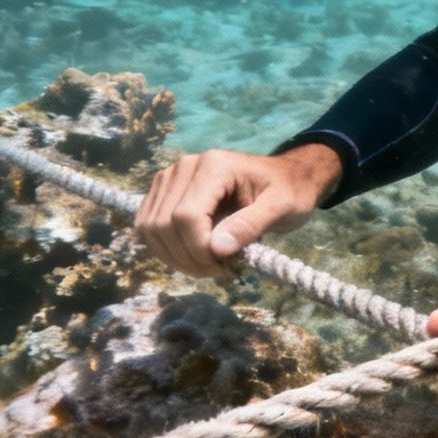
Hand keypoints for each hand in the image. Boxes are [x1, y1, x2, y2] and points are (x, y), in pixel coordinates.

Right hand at [135, 144, 341, 277]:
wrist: (285, 178)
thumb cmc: (289, 190)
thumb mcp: (283, 207)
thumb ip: (251, 225)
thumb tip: (217, 248)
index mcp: (214, 166)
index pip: (186, 216)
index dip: (199, 250)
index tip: (227, 268)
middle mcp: (184, 167)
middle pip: (164, 225)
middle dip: (189, 259)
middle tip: (221, 271)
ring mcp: (170, 178)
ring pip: (150, 229)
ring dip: (176, 258)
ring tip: (210, 266)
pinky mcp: (163, 192)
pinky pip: (148, 228)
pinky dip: (166, 250)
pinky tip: (195, 257)